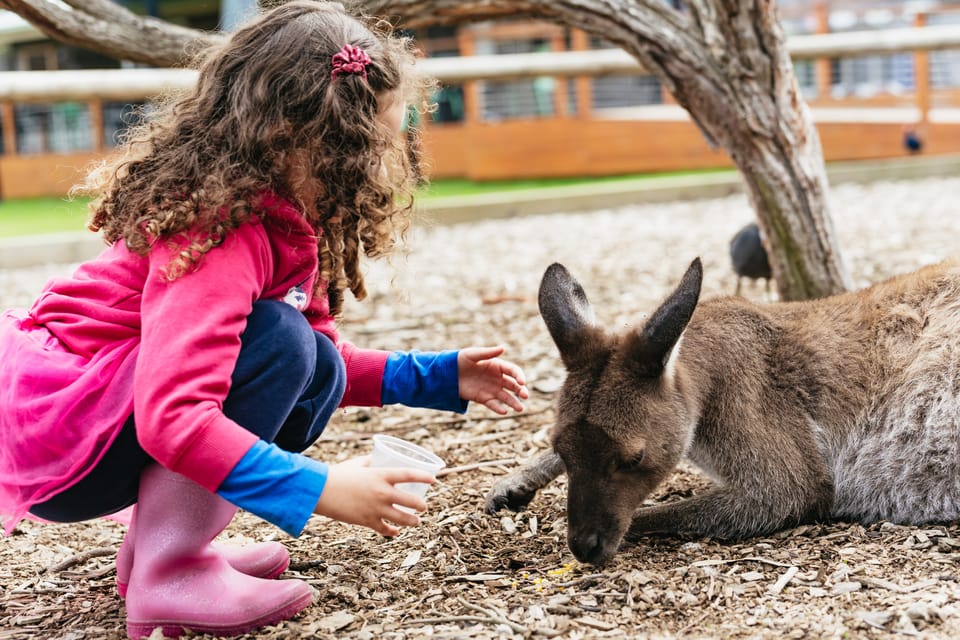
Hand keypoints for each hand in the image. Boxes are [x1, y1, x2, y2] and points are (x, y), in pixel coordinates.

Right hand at [313, 455, 435, 536]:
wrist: (320, 491)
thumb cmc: (338, 475)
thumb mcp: (357, 464)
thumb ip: (370, 462)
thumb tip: (378, 459)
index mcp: (381, 475)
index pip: (410, 475)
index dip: (424, 477)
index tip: (434, 479)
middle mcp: (382, 493)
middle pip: (411, 501)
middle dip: (421, 505)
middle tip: (424, 506)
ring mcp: (376, 509)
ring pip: (402, 519)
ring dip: (413, 521)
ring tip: (417, 521)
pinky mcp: (367, 521)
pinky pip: (385, 530)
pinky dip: (392, 532)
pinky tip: (396, 531)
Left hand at [458, 346, 528, 414]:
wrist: (447, 373)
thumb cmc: (460, 360)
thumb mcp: (472, 355)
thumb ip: (488, 353)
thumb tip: (503, 348)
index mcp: (497, 366)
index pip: (513, 371)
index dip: (519, 376)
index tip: (522, 382)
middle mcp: (497, 378)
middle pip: (513, 385)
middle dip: (521, 391)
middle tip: (526, 396)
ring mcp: (491, 389)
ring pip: (506, 397)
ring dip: (514, 402)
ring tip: (520, 409)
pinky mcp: (483, 398)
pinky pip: (493, 404)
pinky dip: (499, 408)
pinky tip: (504, 411)